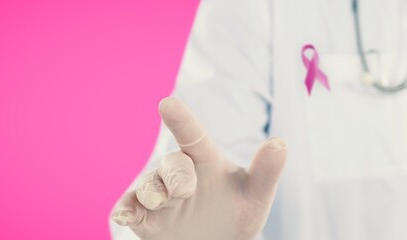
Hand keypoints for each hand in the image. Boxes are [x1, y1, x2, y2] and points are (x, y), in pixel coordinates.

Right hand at [111, 97, 287, 239]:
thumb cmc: (237, 212)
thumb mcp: (255, 196)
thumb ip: (266, 171)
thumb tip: (281, 143)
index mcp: (204, 159)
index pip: (191, 135)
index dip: (180, 120)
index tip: (167, 103)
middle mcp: (178, 172)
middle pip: (171, 165)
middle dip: (176, 176)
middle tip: (186, 191)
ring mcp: (159, 194)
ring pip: (147, 185)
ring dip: (151, 192)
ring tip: (160, 202)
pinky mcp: (143, 216)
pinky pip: (128, 208)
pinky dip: (125, 210)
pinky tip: (125, 216)